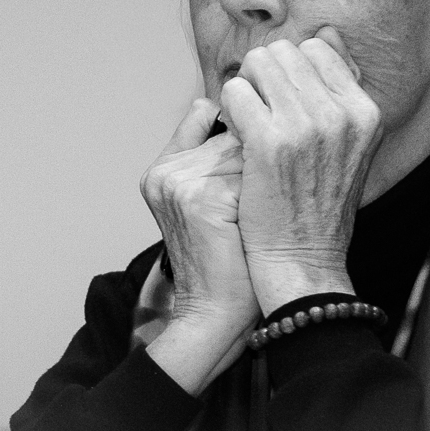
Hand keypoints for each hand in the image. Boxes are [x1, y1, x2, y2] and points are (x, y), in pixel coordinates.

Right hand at [138, 97, 258, 392]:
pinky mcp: (199, 199)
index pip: (209, 116)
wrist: (216, 315)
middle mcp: (163, 172)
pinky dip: (268, 198)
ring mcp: (178, 183)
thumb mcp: (212, 202)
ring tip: (259, 219)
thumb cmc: (227, 260)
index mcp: (161, 169)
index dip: (242, 143)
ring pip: (247, 151)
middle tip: (259, 207)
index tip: (256, 176)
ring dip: (266, 180)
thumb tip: (246, 116)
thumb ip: (216, 158)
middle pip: (233, 134)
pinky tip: (261, 226)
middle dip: (259, 164)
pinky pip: (254, 174)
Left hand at [220, 27, 382, 313]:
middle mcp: (342, 113)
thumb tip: (325, 35)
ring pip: (258, 66)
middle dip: (263, 78)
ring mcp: (307, 126)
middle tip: (258, 115)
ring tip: (247, 126)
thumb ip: (338, 90)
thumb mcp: (348, 144)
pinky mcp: (270, 142)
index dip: (290, 72)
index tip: (281, 103)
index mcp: (365, 111)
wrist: (302, 263)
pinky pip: (235, 93)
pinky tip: (236, 137)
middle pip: (285, 52)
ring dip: (245, 91)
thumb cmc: (316, 206)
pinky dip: (228, 110)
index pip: (318, 50)